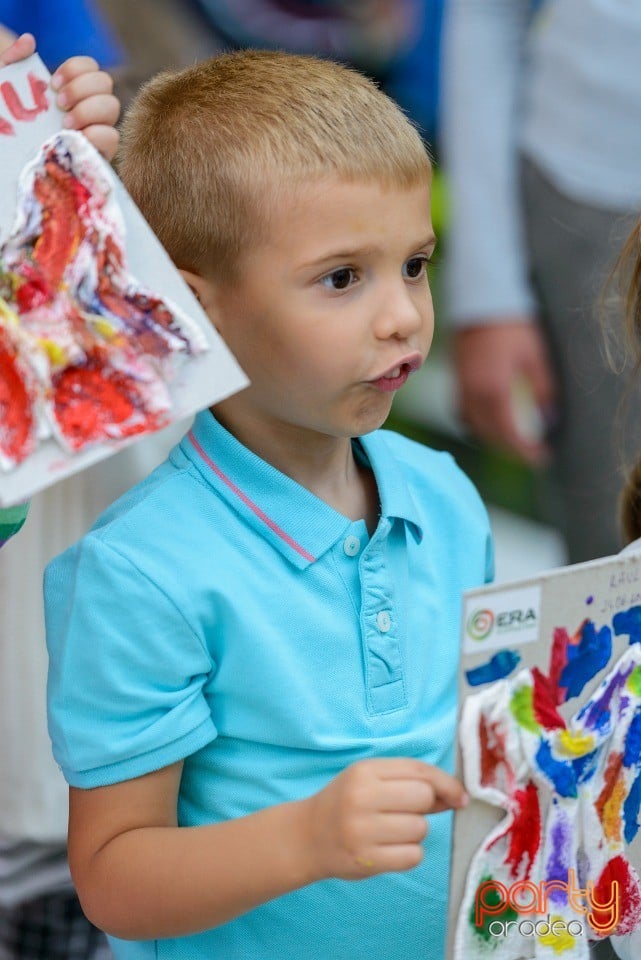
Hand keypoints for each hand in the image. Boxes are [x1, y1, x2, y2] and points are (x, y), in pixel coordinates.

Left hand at [0, 30, 119, 161]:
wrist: (13, 159)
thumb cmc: (12, 125)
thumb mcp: (7, 89)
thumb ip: (15, 62)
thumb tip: (29, 41)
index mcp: (73, 91)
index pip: (91, 67)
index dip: (76, 69)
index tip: (52, 83)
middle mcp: (89, 109)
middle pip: (106, 82)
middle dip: (82, 89)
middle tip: (59, 104)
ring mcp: (97, 131)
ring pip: (113, 106)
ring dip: (88, 110)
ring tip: (65, 124)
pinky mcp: (101, 154)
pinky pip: (112, 137)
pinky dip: (96, 134)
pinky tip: (74, 138)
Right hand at [301, 757, 467, 880]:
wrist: (307, 836)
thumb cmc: (346, 803)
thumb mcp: (369, 780)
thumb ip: (409, 782)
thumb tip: (455, 795)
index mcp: (364, 771)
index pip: (419, 771)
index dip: (446, 784)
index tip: (459, 796)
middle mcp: (361, 797)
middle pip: (423, 798)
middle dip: (423, 807)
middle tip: (404, 813)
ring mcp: (362, 830)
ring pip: (420, 829)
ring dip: (414, 833)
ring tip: (390, 832)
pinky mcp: (366, 860)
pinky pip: (413, 856)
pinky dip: (409, 854)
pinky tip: (389, 849)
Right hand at [453, 319, 556, 464]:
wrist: (483, 299)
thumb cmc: (513, 325)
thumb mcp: (535, 356)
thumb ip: (542, 390)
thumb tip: (549, 419)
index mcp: (493, 389)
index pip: (508, 432)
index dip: (525, 450)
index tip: (541, 458)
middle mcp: (473, 392)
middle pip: (489, 434)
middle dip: (511, 448)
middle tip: (532, 453)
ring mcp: (461, 386)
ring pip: (473, 425)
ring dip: (493, 438)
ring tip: (514, 441)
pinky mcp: (458, 379)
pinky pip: (462, 412)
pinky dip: (476, 422)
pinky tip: (490, 421)